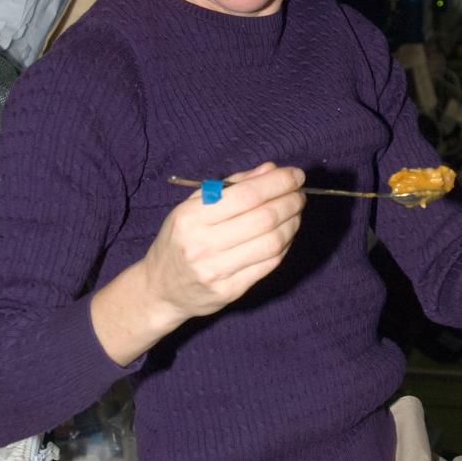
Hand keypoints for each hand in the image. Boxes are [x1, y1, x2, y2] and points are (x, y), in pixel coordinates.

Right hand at [144, 161, 305, 326]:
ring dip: (292, 223)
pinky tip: (287, 234)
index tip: (296, 175)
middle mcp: (202, 244)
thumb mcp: (193, 206)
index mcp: (190, 217)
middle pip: (263, 218)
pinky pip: (269, 264)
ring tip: (296, 212)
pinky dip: (285, 245)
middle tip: (300, 194)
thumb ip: (231, 185)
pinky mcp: (231, 291)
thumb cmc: (180, 239)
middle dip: (290, 201)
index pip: (246, 195)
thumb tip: (270, 169)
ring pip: (272, 242)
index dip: (277, 183)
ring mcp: (216, 271)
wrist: (161, 289)